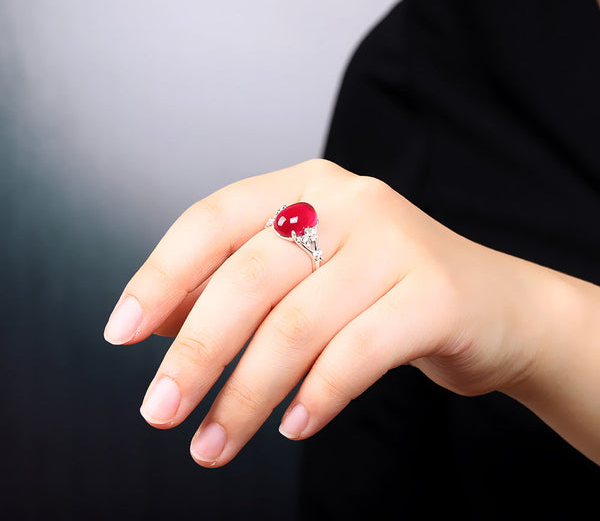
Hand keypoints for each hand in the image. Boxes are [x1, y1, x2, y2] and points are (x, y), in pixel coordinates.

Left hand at [103, 158, 557, 466]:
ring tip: (213, 443)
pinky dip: (316, 396)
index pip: (214, 219)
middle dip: (195, 351)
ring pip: (297, 324)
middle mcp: (350, 201)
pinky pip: (357, 352)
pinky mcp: (435, 292)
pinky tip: (292, 426)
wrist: (493, 303)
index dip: (161, 276)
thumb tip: (158, 322)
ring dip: (246, 394)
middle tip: (160, 412)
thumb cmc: (380, 291)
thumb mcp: (306, 275)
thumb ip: (235, 286)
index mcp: (306, 186)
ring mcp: (396, 241)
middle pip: (249, 277)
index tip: (120, 334)